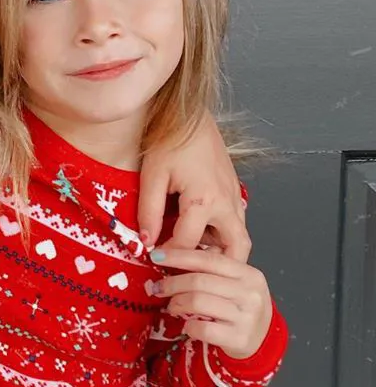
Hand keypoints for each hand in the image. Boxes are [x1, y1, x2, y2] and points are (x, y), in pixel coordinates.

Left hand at [138, 111, 249, 260]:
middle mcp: (227, 201)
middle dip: (218, 267)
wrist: (189, 112)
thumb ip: (149, 212)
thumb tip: (146, 241)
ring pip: (240, 235)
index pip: (188, 244)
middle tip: (192, 274)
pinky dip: (223, 234)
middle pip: (235, 248)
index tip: (152, 260)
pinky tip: (201, 235)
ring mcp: (234, 195)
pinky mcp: (234, 188)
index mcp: (205, 200)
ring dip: (222, 250)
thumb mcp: (152, 176)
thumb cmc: (169, 139)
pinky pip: (236, 220)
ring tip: (195, 257)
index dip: (168, 256)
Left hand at [149, 246, 272, 358]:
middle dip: (171, 283)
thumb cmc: (241, 308)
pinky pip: (201, 328)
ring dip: (177, 303)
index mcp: (248, 274)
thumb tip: (172, 257)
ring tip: (172, 306)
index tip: (156, 256)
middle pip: (199, 281)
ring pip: (197, 302)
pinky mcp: (238, 338)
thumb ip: (212, 271)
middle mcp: (250, 293)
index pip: (208, 259)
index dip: (179, 256)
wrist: (262, 339)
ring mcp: (246, 317)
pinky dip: (188, 325)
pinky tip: (187, 324)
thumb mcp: (235, 284)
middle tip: (157, 287)